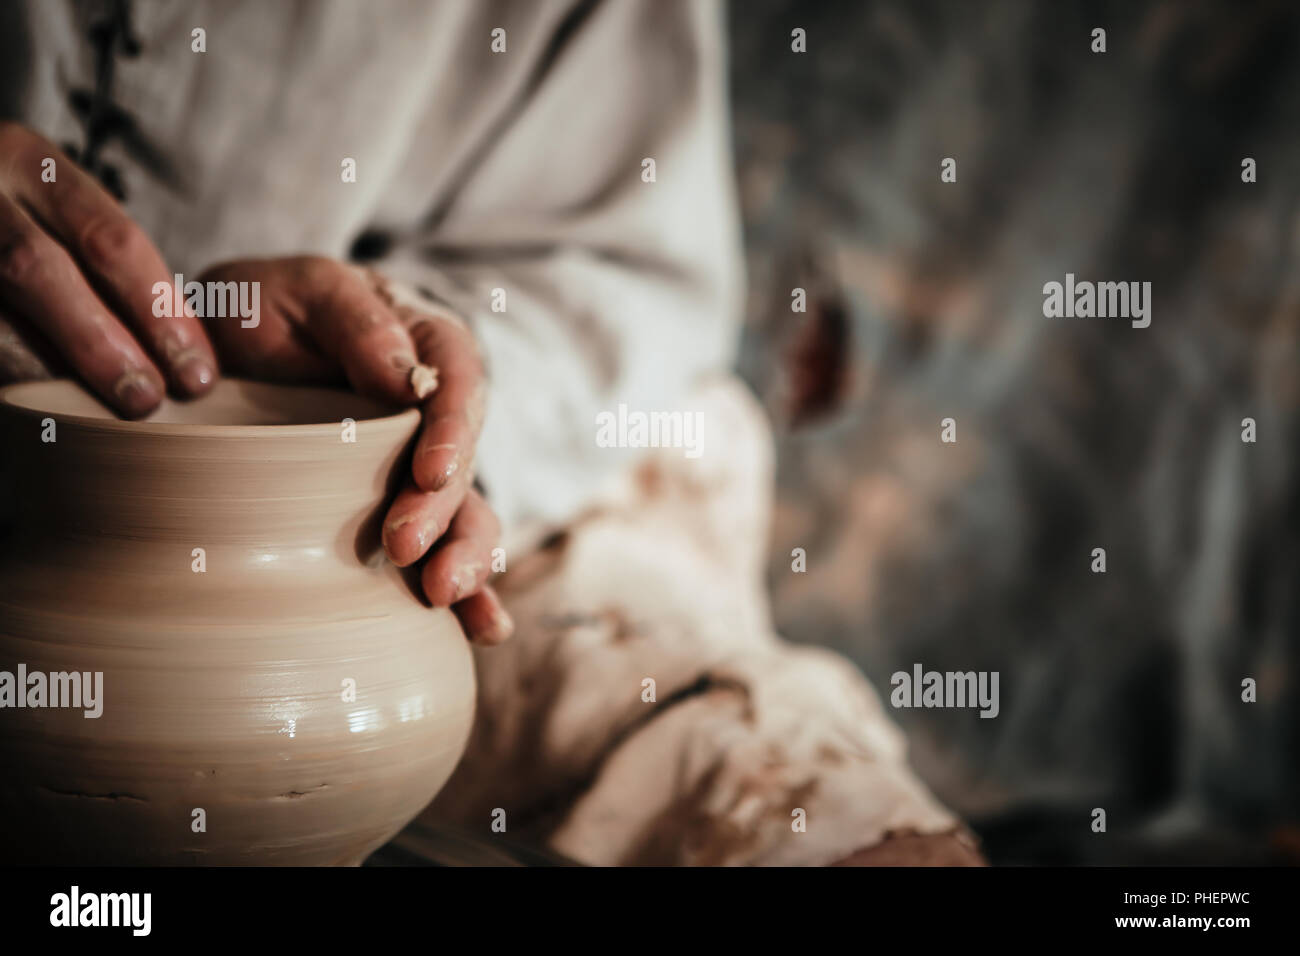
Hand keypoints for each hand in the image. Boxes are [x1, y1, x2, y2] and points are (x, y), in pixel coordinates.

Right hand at [0, 122, 216, 414]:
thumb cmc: (17, 220)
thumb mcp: (56, 213)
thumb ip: (109, 267)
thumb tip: (187, 358)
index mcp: (27, 160)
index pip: (110, 239)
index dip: (160, 313)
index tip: (196, 374)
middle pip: (40, 269)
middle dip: (101, 343)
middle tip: (146, 401)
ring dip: (43, 368)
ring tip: (91, 415)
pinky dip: (7, 371)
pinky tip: (40, 408)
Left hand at [197, 255, 512, 644]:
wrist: (220, 349)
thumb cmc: (261, 307)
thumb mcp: (296, 289)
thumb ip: (354, 320)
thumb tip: (406, 377)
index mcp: (424, 345)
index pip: (458, 383)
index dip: (453, 431)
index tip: (432, 474)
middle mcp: (434, 413)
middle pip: (464, 463)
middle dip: (444, 513)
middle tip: (404, 550)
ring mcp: (419, 469)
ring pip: (464, 515)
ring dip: (465, 559)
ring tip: (445, 598)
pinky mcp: (399, 513)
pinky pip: (439, 552)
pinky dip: (466, 593)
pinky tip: (479, 630)